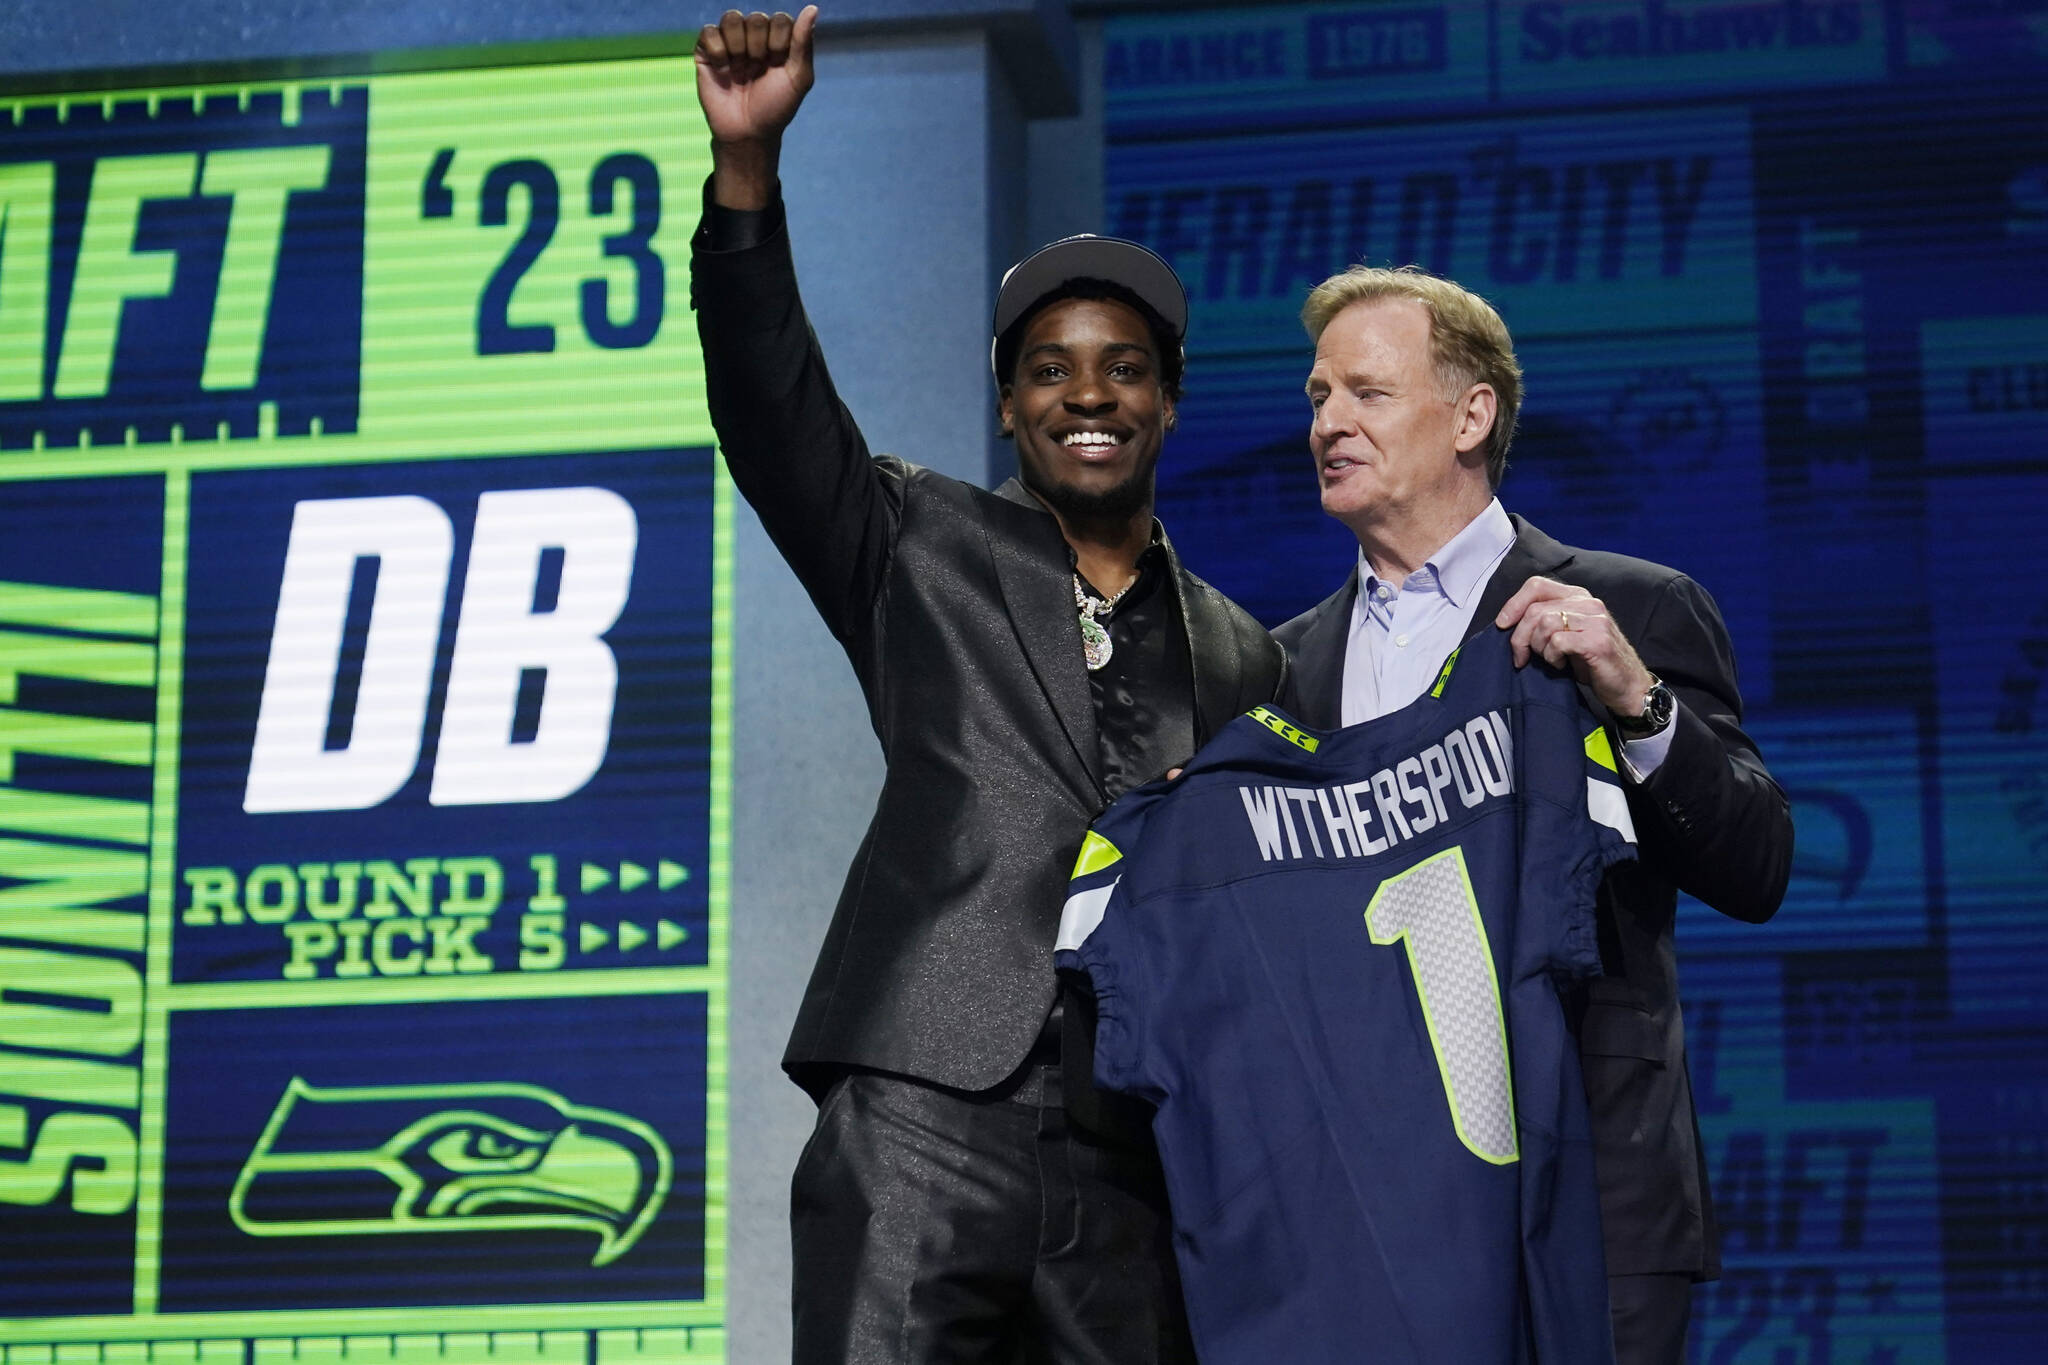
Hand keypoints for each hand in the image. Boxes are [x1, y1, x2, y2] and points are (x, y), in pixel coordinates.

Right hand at [695, 7, 817, 205]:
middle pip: (756, 18)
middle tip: (756, 70)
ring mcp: (730, 43)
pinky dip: (718, 51)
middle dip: (759, 48)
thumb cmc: (775, 107)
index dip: (779, 43)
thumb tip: (813, 8)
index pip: (780, 20)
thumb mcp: (798, 78)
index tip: (777, 66)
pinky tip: (722, 70)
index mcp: (778, 40)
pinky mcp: (707, 51)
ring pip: (731, 18)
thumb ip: (803, 43)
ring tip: (739, 69)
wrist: (747, 133)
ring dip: (738, 46)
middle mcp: (753, 37)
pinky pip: (709, 31)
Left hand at [1495, 576, 1656, 721]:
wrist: (1627, 686)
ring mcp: (1595, 620)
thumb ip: (1544, 622)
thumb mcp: (1565, 636)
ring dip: (1538, 647)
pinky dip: (1552, 656)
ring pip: (1544, 623)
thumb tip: (1508, 623)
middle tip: (1521, 657)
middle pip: (1535, 609)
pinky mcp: (1598, 641)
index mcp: (1578, 597)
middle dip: (1519, 636)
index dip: (1513, 604)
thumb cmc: (1592, 663)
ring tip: (1550, 659)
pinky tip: (1561, 664)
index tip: (1502, 625)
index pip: (1536, 585)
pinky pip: (1558, 641)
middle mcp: (1588, 603)